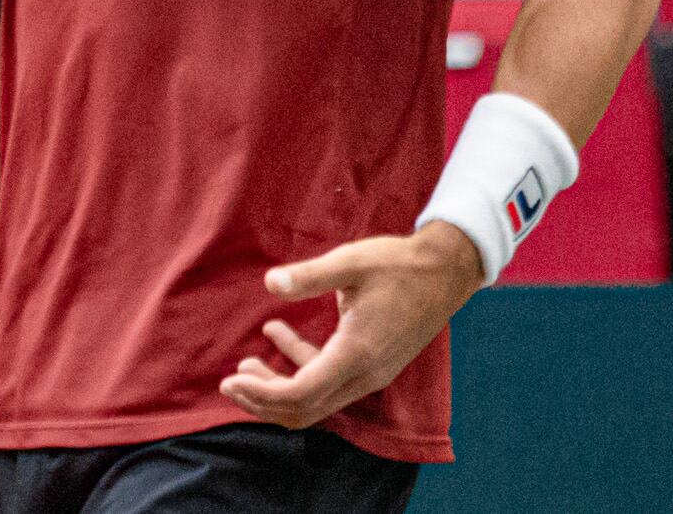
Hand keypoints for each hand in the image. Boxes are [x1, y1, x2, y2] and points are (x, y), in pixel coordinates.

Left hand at [216, 221, 484, 431]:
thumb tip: (270, 282)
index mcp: (356, 354)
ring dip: (279, 387)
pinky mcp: (372, 364)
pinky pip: (329, 379)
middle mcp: (364, 375)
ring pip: (317, 399)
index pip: (301, 394)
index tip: (231, 380)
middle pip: (305, 409)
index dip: (262, 394)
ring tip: (246, 363)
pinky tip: (277, 334)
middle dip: (263, 401)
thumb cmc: (398, 264)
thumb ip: (309, 276)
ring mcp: (370, 374)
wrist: (444, 272)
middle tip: (228, 382)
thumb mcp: (350, 263)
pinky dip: (301, 365)